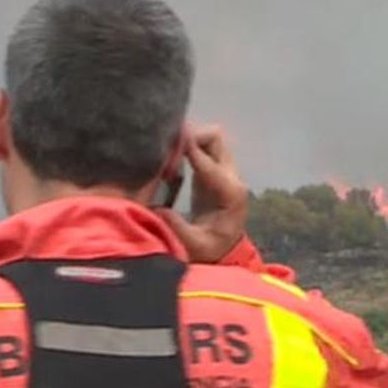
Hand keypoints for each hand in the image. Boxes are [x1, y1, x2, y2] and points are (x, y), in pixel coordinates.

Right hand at [157, 123, 248, 262]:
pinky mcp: (212, 171)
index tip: (166, 146)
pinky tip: (168, 157)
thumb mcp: (194, 246)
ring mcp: (224, 171)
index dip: (189, 151)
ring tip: (164, 152)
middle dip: (190, 136)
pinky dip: (186, 145)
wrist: (224, 251)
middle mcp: (232, 177)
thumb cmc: (211, 250)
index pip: (210, 164)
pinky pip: (202, 146)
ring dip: (188, 139)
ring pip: (209, 138)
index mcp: (231, 194)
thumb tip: (155, 209)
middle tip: (162, 147)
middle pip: (215, 139)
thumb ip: (177, 228)